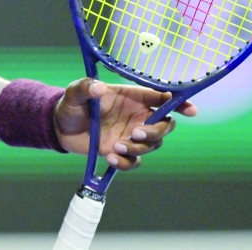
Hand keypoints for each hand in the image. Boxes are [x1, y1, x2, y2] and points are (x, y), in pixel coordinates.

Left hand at [54, 78, 197, 170]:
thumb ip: (86, 87)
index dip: (179, 103)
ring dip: (139, 148)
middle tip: (136, 133)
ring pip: (152, 145)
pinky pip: (135, 162)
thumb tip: (99, 88)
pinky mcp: (121, 151)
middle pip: (164, 126)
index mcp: (132, 97)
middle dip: (156, 131)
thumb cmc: (72, 104)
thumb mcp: (76, 92)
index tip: (190, 110)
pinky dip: (126, 163)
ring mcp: (130, 135)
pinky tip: (110, 158)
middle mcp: (136, 116)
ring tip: (117, 147)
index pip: (162, 98)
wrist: (60, 126)